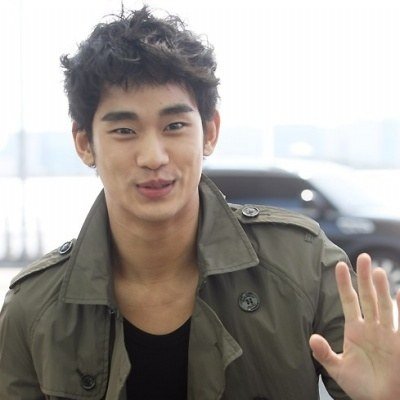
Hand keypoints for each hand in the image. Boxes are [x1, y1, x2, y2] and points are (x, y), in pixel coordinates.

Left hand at [309, 253, 399, 399]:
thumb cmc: (360, 386)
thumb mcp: (337, 369)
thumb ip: (324, 353)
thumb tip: (312, 338)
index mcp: (354, 328)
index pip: (348, 299)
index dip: (343, 283)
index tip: (338, 265)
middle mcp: (371, 326)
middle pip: (367, 296)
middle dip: (364, 277)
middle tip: (363, 256)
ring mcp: (386, 333)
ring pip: (383, 305)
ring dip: (381, 288)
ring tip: (377, 271)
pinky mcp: (399, 342)